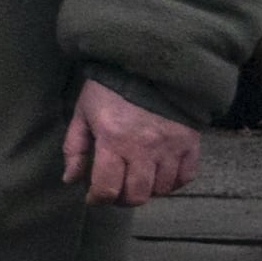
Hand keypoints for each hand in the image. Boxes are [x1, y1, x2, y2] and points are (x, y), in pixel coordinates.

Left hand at [62, 79, 199, 207]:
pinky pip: (186, 176)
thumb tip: (70, 179)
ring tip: (136, 180)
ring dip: (147, 190)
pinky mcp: (190, 141)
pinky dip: (173, 182)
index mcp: (114, 140)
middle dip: (121, 199)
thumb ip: (75, 148)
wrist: (148, 61)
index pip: (107, 188)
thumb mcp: (83, 113)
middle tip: (115, 190)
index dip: (98, 199)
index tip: (93, 196)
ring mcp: (171, 145)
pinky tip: (160, 175)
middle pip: (137, 195)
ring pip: (162, 189)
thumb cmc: (109, 88)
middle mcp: (144, 147)